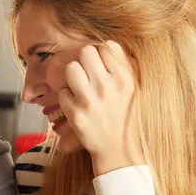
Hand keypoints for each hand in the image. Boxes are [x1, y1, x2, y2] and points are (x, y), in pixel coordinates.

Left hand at [60, 41, 144, 175]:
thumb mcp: (134, 89)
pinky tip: (76, 105)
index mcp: (124, 79)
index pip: (105, 46)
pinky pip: (61, 93)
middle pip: (85, 51)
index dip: (100, 54)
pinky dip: (66, 98)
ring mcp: (90, 100)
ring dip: (72, 76)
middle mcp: (107, 87)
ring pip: (70, 68)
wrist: (119, 149)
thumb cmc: (126, 116)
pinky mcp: (75, 114)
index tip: (100, 65)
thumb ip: (123, 66)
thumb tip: (107, 44)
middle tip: (87, 74)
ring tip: (79, 87)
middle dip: (83, 61)